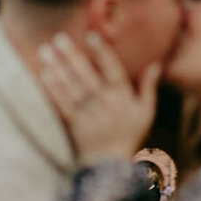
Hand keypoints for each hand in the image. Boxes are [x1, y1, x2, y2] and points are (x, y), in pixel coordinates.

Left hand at [36, 32, 159, 163]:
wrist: (111, 164)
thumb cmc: (130, 133)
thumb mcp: (146, 111)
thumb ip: (148, 87)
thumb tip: (155, 64)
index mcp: (123, 97)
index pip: (113, 70)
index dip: (103, 53)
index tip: (92, 36)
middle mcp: (105, 103)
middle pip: (86, 76)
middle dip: (72, 56)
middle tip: (59, 38)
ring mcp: (88, 113)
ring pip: (71, 87)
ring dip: (57, 68)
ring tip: (46, 51)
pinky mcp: (74, 123)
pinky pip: (62, 104)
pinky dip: (53, 89)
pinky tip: (44, 74)